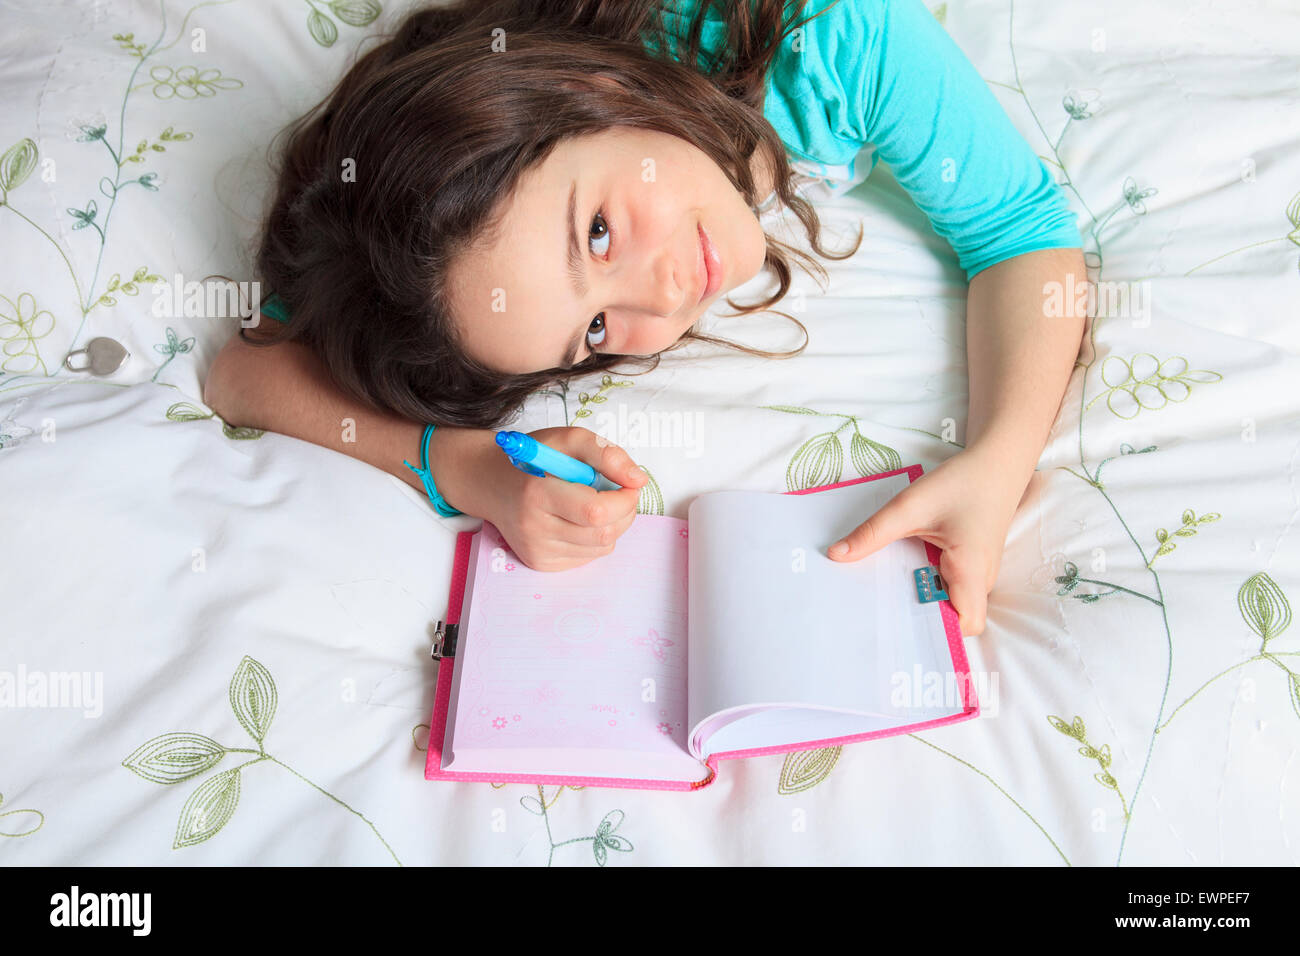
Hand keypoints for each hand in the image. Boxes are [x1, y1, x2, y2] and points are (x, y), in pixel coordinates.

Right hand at [436, 425, 646, 571]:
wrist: (491, 483)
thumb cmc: (533, 459)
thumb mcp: (568, 440)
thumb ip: (606, 453)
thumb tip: (638, 479)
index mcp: (537, 493)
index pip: (597, 510)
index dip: (624, 499)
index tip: (629, 483)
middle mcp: (533, 527)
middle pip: (604, 533)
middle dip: (625, 512)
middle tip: (621, 493)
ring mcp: (536, 550)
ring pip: (602, 547)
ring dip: (613, 525)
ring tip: (597, 503)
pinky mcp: (540, 563)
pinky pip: (588, 556)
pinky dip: (595, 538)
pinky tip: (579, 520)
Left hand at [824, 446, 1025, 635]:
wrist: (998, 463)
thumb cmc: (963, 482)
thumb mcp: (911, 505)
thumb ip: (874, 532)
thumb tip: (837, 555)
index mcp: (972, 571)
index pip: (965, 626)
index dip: (937, 633)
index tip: (899, 627)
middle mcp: (980, 580)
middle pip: (954, 620)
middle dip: (920, 620)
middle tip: (882, 612)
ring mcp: (978, 574)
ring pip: (952, 604)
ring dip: (923, 600)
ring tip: (888, 593)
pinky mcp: (972, 564)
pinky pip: (951, 587)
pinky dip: (929, 584)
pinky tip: (905, 571)